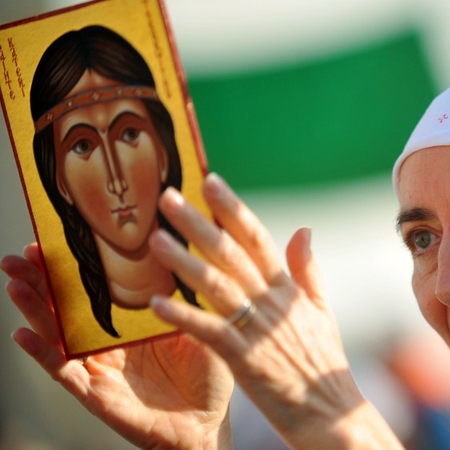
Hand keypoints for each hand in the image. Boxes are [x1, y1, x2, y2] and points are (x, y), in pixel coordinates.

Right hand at [1, 244, 233, 449]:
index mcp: (132, 322)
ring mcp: (101, 367)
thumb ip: (189, 293)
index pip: (96, 288)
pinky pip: (65, 372)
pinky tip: (22, 335)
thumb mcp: (201, 323)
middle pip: (67, 307)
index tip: (56, 237)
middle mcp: (110, 342)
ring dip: (35, 310)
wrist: (211, 423)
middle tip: (21, 255)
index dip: (75, 265)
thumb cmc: (208, 373)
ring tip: (15, 283)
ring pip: (58, 335)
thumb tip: (191, 247)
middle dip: (42, 280)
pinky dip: (43, 354)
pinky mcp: (98, 394)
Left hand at [147, 173, 402, 448]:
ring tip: (154, 240)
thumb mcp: (322, 311)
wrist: (330, 410)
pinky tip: (156, 303)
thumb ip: (308, 270)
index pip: (258, 238)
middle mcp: (272, 302)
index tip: (211, 182)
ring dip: (184, 262)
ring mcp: (259, 329)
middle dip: (199, 223)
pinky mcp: (245, 359)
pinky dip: (183, 316)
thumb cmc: (322, 364)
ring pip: (217, 286)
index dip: (233, 209)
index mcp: (289, 289)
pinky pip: (209, 331)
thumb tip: (304, 229)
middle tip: (168, 197)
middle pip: (231, 254)